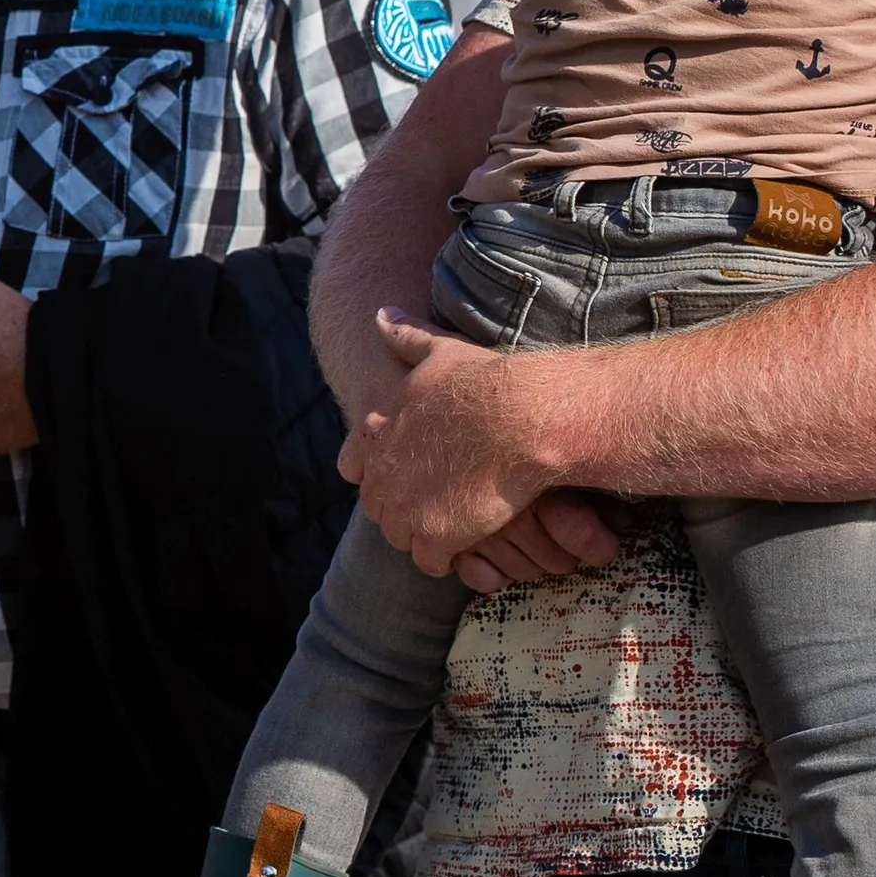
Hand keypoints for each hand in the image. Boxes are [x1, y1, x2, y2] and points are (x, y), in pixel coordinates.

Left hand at [342, 308, 597, 582]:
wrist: (522, 418)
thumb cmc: (485, 382)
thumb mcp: (438, 351)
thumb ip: (405, 338)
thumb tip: (378, 314)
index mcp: (375, 429)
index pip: (353, 466)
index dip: (377, 472)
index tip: (405, 475)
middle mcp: (382, 470)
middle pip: (377, 505)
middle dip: (401, 507)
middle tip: (438, 503)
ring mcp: (405, 506)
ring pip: (400, 535)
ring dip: (422, 534)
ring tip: (454, 525)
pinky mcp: (434, 536)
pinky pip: (429, 561)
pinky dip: (445, 558)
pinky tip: (467, 547)